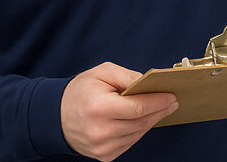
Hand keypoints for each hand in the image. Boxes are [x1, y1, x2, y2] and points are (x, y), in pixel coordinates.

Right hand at [60, 62, 177, 160]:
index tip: (172, 96)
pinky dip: (139, 130)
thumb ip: (127, 76)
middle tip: (172, 102)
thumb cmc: (80, 91)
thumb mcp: (102, 73)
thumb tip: (148, 83)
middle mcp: (101, 131)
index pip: (138, 107)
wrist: (55, 116)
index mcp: (100, 108)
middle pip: (141, 122)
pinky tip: (143, 120)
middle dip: (160, 111)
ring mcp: (102, 147)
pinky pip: (130, 142)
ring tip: (160, 109)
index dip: (158, 102)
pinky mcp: (104, 156)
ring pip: (138, 133)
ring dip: (151, 121)